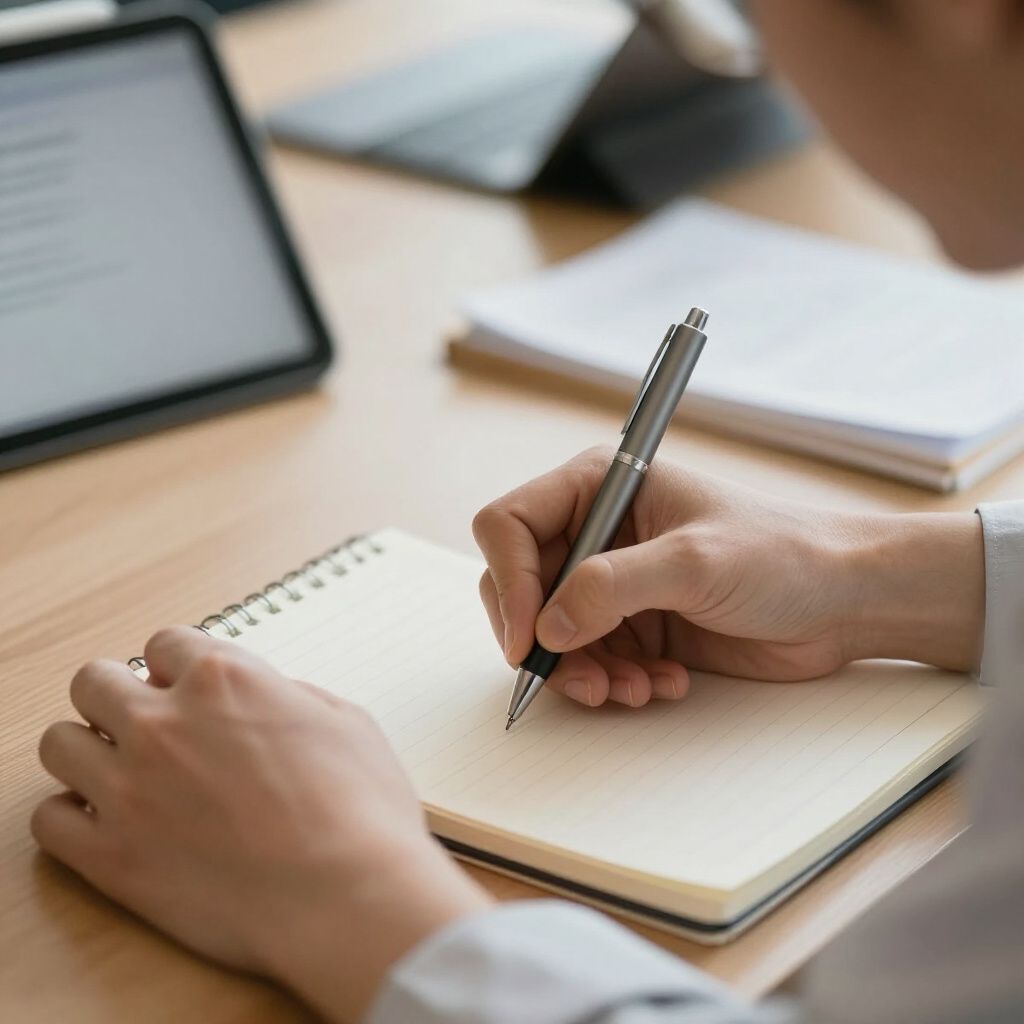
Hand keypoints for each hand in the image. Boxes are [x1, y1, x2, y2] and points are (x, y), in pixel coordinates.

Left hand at [32, 628, 490, 1022]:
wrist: (345, 898)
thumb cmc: (360, 812)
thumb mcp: (346, 722)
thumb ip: (291, 696)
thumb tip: (270, 699)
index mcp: (224, 679)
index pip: (164, 644)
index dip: (177, 666)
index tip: (183, 688)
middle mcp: (164, 722)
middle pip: (94, 680)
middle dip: (118, 695)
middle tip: (145, 724)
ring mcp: (129, 788)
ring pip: (59, 742)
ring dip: (88, 749)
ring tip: (120, 772)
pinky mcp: (111, 857)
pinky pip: (49, 820)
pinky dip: (71, 816)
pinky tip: (108, 823)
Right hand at [474, 448, 983, 707]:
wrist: (841, 601)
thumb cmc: (782, 554)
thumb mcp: (693, 562)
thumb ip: (611, 588)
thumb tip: (544, 629)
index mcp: (601, 487)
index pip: (510, 525)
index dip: (509, 582)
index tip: (528, 639)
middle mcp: (597, 532)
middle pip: (521, 587)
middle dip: (545, 640)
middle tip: (579, 679)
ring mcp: (613, 581)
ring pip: (551, 634)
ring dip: (582, 672)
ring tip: (631, 689)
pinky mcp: (634, 624)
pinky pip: (590, 661)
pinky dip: (613, 681)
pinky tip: (659, 684)